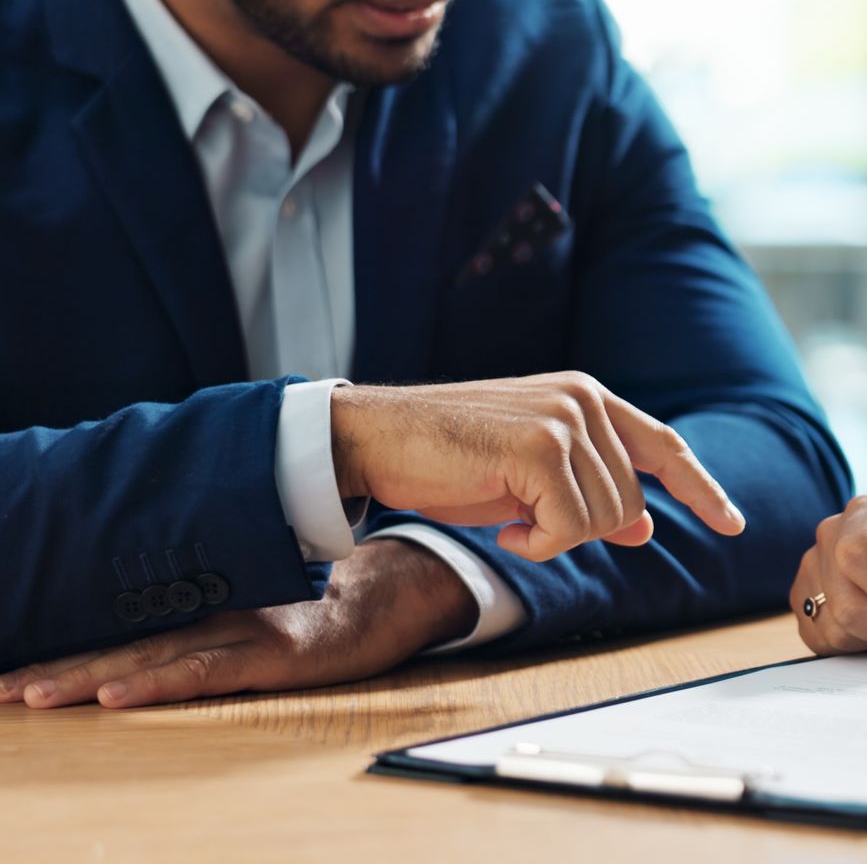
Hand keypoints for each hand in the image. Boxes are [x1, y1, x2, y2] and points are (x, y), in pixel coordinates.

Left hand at [0, 538, 476, 709]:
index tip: (7, 679)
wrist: (399, 596)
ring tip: (32, 697)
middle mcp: (215, 626)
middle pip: (120, 652)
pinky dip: (159, 686)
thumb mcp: (263, 626)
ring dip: (87, 681)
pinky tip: (119, 698)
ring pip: (152, 662)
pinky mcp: (277, 657)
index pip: (121, 643)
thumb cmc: (329, 617)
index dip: (62, 660)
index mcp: (206, 621)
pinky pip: (208, 674)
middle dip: (54, 673)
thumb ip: (218, 634)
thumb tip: (162, 648)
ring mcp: (245, 638)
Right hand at [331, 371, 745, 560]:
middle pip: (628, 502)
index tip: (734, 524)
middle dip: (582, 530)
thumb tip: (646, 525)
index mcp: (590, 398)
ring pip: (604, 519)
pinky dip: (536, 546)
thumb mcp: (535, 477)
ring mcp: (565, 421)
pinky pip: (567, 530)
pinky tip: (501, 528)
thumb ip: (592, 490)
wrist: (378, 440)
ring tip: (507, 514)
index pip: (664, 446)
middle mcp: (586, 400)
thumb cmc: (451, 459)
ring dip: (553, 537)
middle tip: (523, 520)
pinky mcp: (539, 448)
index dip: (702, 488)